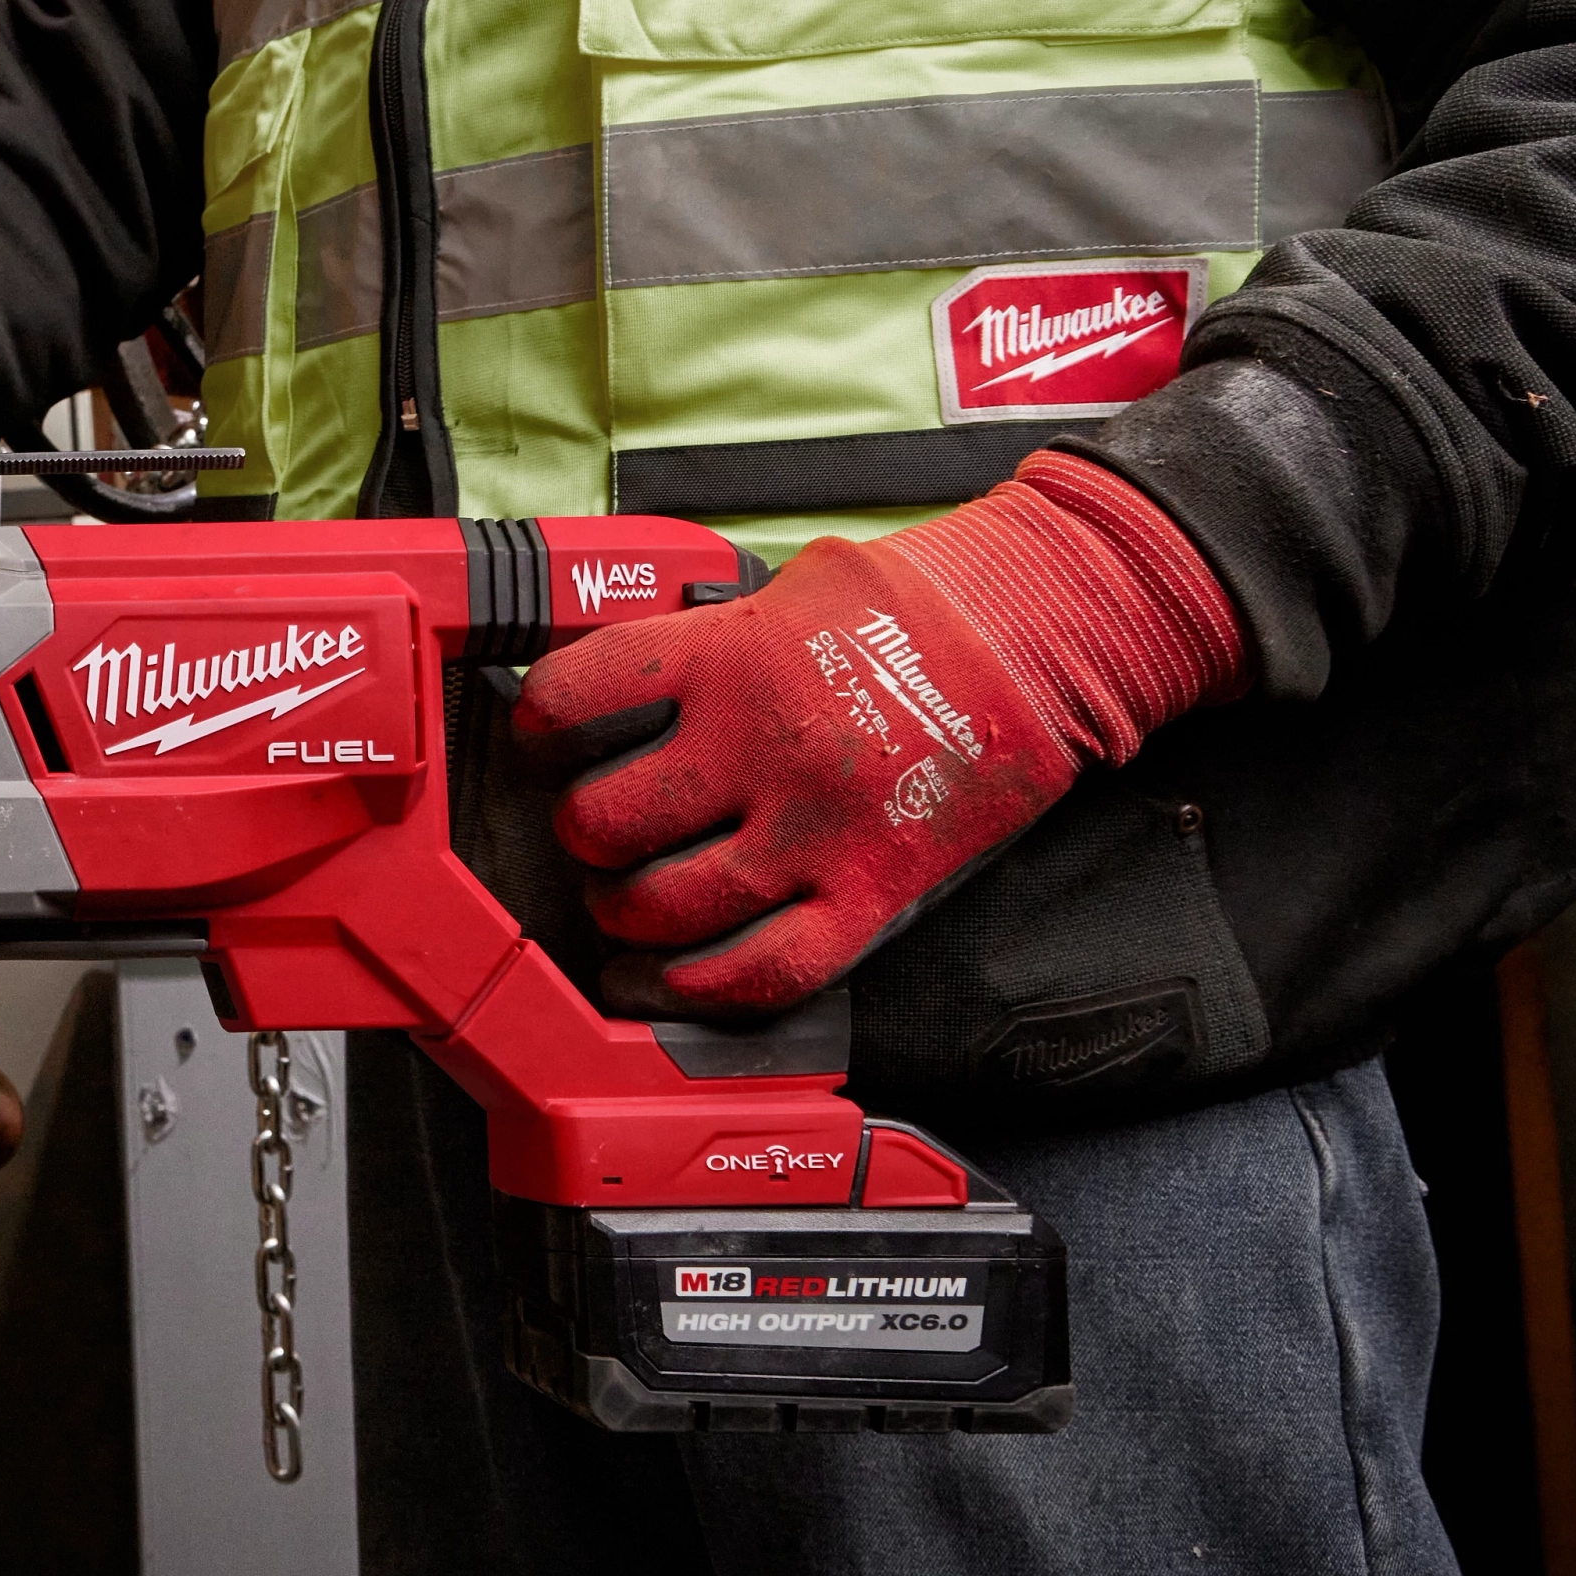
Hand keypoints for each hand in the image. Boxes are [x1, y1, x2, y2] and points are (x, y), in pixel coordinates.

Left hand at [508, 453, 1247, 1014]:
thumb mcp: (788, 587)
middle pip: (604, 822)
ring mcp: (814, 829)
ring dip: (625, 913)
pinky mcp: (868, 893)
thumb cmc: (911, 610)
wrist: (1036, 639)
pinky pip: (759, 970)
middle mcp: (759, 747)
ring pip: (665, 907)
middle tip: (596, 831)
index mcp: (727, 658)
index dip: (538, 729)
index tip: (543, 743)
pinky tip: (666, 978)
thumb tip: (621, 676)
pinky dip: (696, 987)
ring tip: (628, 900)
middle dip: (582, 835)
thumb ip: (700, 633)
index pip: (574, 700)